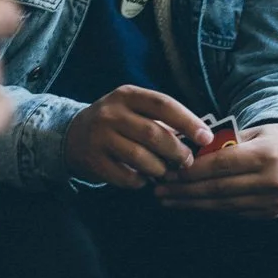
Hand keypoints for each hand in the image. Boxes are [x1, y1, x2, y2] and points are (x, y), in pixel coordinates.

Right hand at [64, 86, 211, 188]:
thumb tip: (198, 137)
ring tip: (164, 171)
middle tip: (187, 161)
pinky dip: (141, 182)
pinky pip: (126, 177)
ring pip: (141, 158)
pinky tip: (143, 179)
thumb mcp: (134, 108)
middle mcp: (112, 113)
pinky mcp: (94, 161)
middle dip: (177, 151)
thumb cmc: (117, 122)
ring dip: (160, 169)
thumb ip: (162, 119)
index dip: (188, 121)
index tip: (206, 137)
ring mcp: (100, 137)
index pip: (163, 104)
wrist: (72, 135)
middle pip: (154, 133)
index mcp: (127, 95)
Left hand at [154, 122, 277, 218]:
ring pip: (223, 205)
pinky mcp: (272, 214)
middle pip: (218, 189)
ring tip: (169, 199)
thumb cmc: (275, 136)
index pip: (220, 166)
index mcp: (266, 154)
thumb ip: (223, 143)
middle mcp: (272, 181)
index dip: (191, 172)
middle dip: (184, 191)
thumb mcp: (252, 130)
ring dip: (192, 204)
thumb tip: (186, 153)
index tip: (168, 172)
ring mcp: (273, 201)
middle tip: (159, 190)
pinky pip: (235, 212)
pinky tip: (192, 203)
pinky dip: (211, 208)